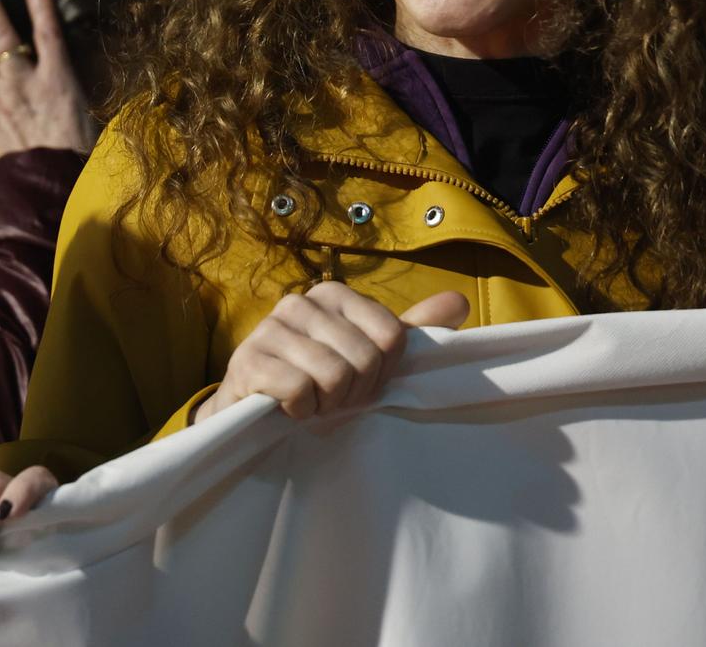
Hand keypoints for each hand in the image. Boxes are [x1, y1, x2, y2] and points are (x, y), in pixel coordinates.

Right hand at [191, 282, 469, 424]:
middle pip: (365, 359)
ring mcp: (269, 328)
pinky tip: (291, 408)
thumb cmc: (318, 379)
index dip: (384, 373)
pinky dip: (302, 411)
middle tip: (334, 398)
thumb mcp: (368, 354)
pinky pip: (299, 390)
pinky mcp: (247, 361)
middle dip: (354, 393)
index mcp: (335, 294)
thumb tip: (459, 302)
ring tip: (314, 402)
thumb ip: (413, 331)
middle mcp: (301, 302)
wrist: (255, 409)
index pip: (392, 337)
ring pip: (334, 375)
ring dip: (328, 405)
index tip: (363, 382)